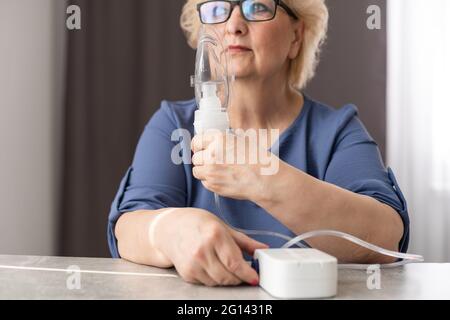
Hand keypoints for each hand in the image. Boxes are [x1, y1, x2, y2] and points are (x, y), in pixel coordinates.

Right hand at [153, 208, 267, 285]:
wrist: (169, 228)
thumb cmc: (196, 223)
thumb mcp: (222, 226)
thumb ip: (244, 241)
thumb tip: (262, 248)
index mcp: (215, 235)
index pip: (235, 263)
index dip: (248, 273)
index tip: (255, 277)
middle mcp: (202, 250)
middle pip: (228, 276)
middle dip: (239, 277)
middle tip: (244, 273)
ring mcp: (193, 263)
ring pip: (218, 282)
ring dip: (227, 278)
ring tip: (226, 266)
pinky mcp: (187, 273)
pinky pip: (207, 283)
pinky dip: (214, 278)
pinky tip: (212, 266)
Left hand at [191, 131, 278, 200]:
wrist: (264, 180)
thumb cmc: (258, 160)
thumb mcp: (243, 141)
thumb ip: (225, 141)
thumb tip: (214, 142)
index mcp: (219, 139)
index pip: (197, 141)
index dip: (197, 146)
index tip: (199, 148)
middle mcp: (212, 154)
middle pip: (196, 157)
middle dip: (202, 159)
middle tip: (211, 162)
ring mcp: (211, 171)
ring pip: (197, 171)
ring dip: (203, 171)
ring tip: (216, 171)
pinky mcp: (213, 185)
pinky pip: (204, 183)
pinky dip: (210, 181)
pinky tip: (222, 179)